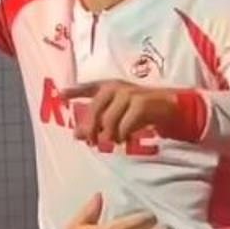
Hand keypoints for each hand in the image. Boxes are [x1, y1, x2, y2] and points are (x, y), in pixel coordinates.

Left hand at [61, 81, 178, 143]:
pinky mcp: (140, 104)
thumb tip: (76, 134)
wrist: (168, 106)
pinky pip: (124, 125)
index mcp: (108, 86)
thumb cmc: (139, 109)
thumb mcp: (116, 113)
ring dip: (108, 135)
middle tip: (91, 142)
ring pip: (108, 120)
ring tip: (112, 141)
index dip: (74, 90)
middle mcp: (115, 87)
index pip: (88, 87)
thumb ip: (96, 122)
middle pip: (95, 110)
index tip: (61, 95)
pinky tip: (124, 140)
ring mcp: (128, 94)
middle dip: (90, 128)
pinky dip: (122, 135)